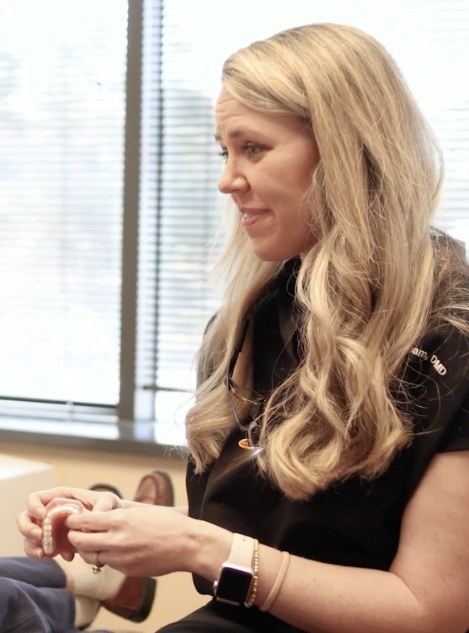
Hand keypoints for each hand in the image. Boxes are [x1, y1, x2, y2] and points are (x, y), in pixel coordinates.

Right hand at [17, 486, 121, 559]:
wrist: (112, 525)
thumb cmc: (108, 507)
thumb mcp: (108, 501)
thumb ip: (103, 506)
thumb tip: (93, 518)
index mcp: (58, 497)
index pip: (35, 498)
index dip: (34, 506)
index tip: (43, 516)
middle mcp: (49, 512)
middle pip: (25, 518)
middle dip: (28, 529)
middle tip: (40, 536)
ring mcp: (48, 528)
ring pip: (28, 537)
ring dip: (32, 546)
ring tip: (45, 553)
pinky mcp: (53, 543)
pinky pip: (39, 550)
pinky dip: (45, 555)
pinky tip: (65, 556)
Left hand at [66, 504, 193, 576]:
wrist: (186, 544)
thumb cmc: (167, 523)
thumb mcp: (140, 512)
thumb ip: (118, 516)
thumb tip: (100, 518)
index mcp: (119, 519)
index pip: (84, 521)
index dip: (74, 521)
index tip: (71, 520)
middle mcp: (116, 539)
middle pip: (81, 542)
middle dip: (75, 538)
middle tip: (75, 534)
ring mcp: (120, 557)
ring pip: (91, 557)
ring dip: (88, 551)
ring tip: (92, 545)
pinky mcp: (126, 570)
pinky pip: (108, 564)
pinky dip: (106, 558)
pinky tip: (114, 552)